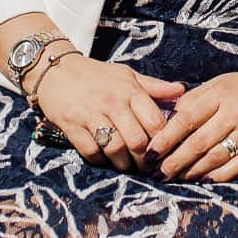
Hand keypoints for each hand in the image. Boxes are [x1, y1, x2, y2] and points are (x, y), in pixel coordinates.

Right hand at [32, 54, 183, 172]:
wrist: (56, 70)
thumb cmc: (96, 75)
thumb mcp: (126, 75)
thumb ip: (154, 86)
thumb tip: (182, 90)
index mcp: (129, 90)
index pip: (154, 121)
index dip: (162, 141)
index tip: (163, 152)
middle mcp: (112, 102)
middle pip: (137, 140)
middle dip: (144, 160)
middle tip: (146, 166)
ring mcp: (90, 114)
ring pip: (115, 149)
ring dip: (124, 164)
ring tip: (127, 166)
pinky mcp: (71, 125)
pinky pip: (91, 151)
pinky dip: (100, 160)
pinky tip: (105, 159)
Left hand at [149, 63, 237, 182]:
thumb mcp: (218, 84)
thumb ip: (193, 100)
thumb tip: (165, 118)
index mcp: (220, 94)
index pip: (187, 118)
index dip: (166, 137)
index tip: (151, 151)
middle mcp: (235, 113)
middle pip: (199, 142)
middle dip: (174, 161)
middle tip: (158, 172)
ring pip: (215, 157)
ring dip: (192, 171)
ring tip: (175, 178)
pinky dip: (219, 175)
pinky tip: (203, 180)